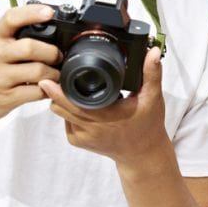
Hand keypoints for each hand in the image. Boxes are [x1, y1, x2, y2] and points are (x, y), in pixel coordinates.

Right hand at [0, 3, 61, 127]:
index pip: (12, 18)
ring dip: (54, 73)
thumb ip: (11, 35)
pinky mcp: (6, 98)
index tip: (48, 12)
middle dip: (52, 52)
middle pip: (31, 47)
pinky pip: (36, 92)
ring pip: (38, 71)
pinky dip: (47, 89)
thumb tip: (46, 25)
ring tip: (55, 73)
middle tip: (58, 56)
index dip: (32, 13)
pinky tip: (46, 87)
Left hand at [45, 46, 169, 163]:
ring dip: (62, 100)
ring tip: (69, 87)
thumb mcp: (152, 97)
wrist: (142, 154)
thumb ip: (152, 73)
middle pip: (59, 105)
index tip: (54, 74)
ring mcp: (82, 137)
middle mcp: (90, 129)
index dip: (59, 89)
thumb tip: (153, 52)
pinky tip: (82, 105)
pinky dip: (68, 111)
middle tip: (57, 74)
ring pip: (60, 112)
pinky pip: (65, 121)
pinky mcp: (77, 141)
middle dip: (55, 90)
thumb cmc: (148, 125)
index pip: (72, 102)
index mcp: (105, 116)